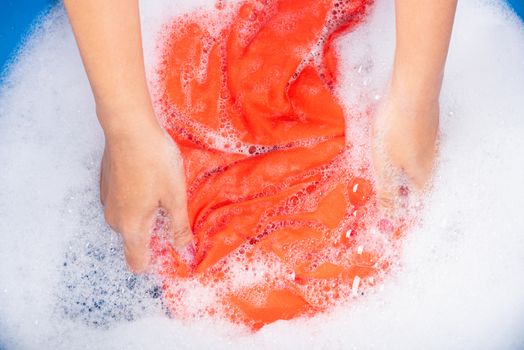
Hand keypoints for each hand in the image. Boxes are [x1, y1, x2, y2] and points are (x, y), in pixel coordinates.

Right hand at [100, 110, 192, 272]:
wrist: (128, 128)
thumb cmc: (155, 162)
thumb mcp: (175, 196)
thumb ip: (178, 226)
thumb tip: (182, 248)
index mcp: (131, 227)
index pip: (136, 262)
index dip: (154, 261)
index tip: (169, 248)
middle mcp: (115, 219)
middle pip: (135, 240)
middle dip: (154, 233)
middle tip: (173, 210)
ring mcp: (108, 201)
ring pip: (129, 219)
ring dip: (146, 213)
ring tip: (162, 191)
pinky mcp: (107, 185)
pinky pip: (124, 202)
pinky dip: (136, 198)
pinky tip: (149, 179)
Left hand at [372, 90, 438, 207]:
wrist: (413, 89)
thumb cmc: (397, 127)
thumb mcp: (385, 164)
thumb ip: (388, 190)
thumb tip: (390, 213)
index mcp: (423, 173)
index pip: (418, 197)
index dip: (403, 203)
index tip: (389, 204)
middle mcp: (432, 157)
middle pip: (417, 178)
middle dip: (399, 184)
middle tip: (382, 183)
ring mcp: (431, 137)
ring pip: (416, 158)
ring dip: (399, 163)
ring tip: (381, 161)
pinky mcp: (426, 121)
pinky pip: (414, 141)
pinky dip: (401, 146)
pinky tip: (389, 138)